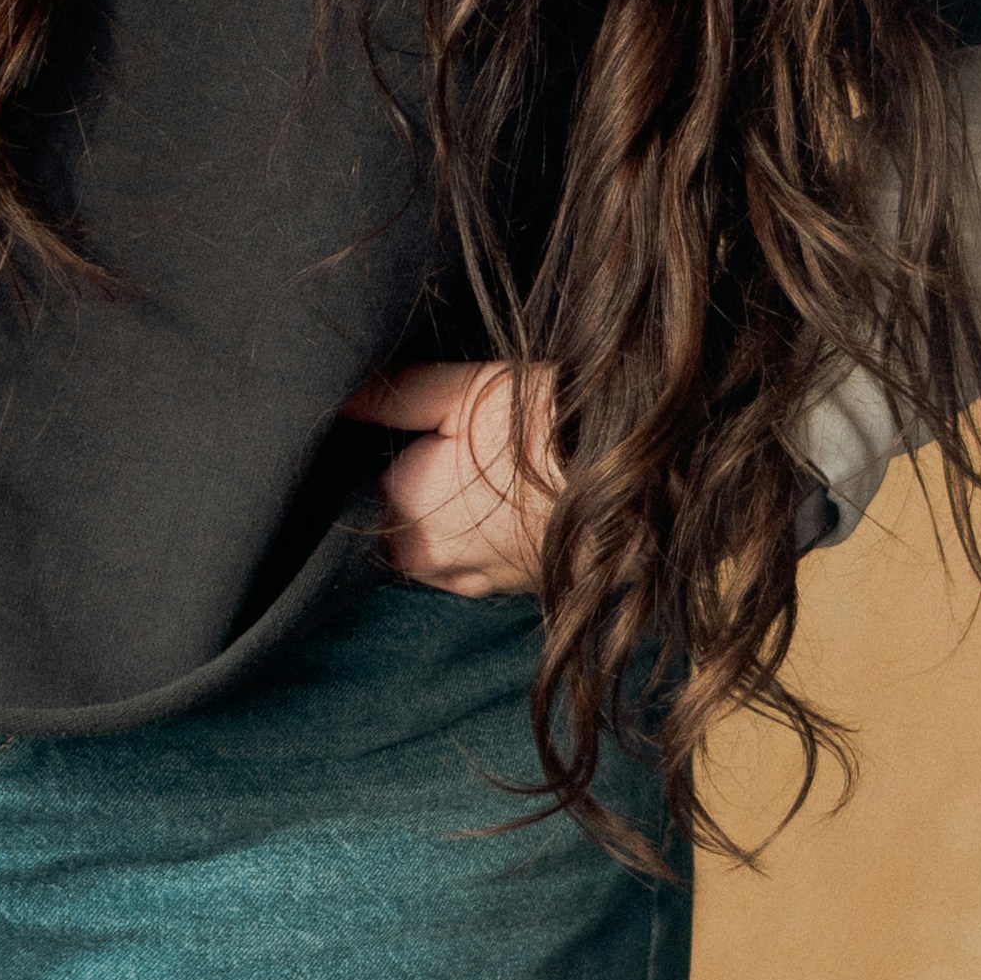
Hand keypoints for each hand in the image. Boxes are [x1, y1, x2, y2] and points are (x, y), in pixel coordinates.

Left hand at [342, 362, 565, 594]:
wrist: (640, 493)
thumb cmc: (552, 430)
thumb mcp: (471, 389)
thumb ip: (397, 395)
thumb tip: (340, 397)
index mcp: (400, 503)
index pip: (354, 476)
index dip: (376, 446)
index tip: (407, 424)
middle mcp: (421, 556)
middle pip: (386, 516)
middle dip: (402, 486)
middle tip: (444, 444)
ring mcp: (464, 581)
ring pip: (424, 546)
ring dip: (435, 517)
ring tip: (476, 474)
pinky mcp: (503, 590)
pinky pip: (463, 565)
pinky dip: (469, 541)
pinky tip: (497, 506)